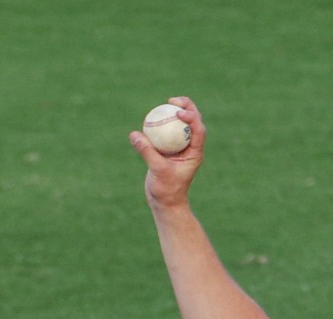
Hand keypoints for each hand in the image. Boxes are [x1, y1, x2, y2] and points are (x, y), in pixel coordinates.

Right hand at [130, 95, 205, 209]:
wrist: (165, 202)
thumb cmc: (166, 190)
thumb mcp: (157, 170)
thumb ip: (147, 152)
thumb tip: (134, 134)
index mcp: (195, 153)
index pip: (198, 130)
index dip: (191, 117)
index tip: (178, 112)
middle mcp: (190, 148)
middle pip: (193, 122)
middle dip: (187, 107)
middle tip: (173, 100)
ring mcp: (180, 148)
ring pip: (181, 125)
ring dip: (175, 112)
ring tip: (167, 102)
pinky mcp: (170, 150)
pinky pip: (167, 132)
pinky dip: (162, 124)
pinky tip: (152, 116)